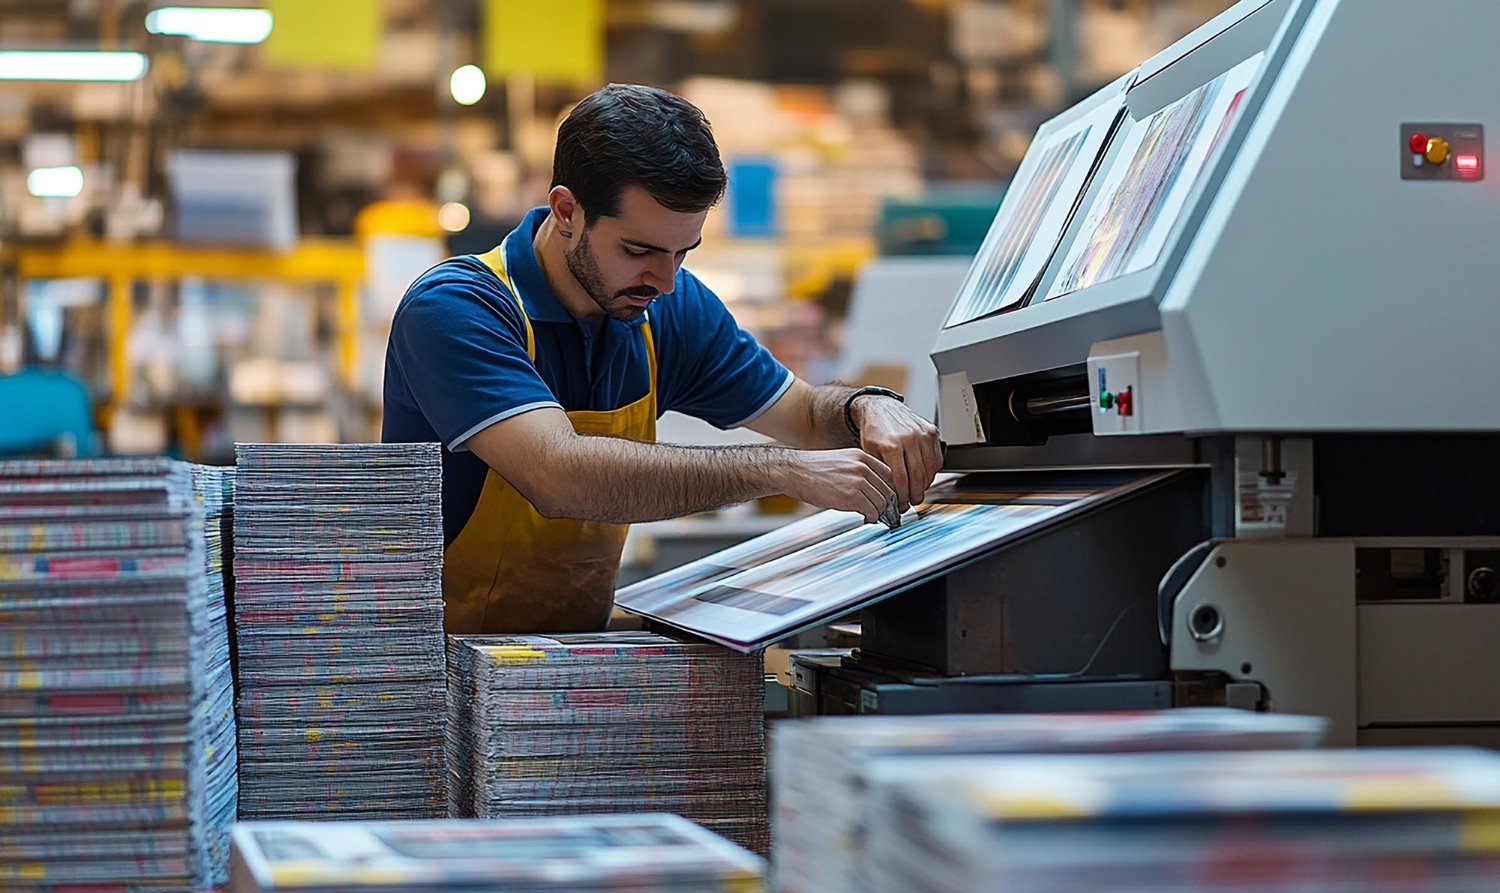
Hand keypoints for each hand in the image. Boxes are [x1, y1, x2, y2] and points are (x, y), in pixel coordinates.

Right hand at [774, 448, 897, 523]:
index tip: (888, 500)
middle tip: (885, 514)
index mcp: (862, 457)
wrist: (794, 472)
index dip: (890, 490)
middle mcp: (863, 467)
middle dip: (888, 505)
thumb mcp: (842, 462)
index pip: (889, 475)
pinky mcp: (851, 496)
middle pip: (889, 490)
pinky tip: (866, 519)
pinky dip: (871, 518)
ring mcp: (858, 481)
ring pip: (882, 502)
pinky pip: (872, 510)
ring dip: (880, 513)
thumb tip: (873, 490)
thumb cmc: (813, 470)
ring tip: (873, 517)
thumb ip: (859, 472)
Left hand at [852, 396, 941, 510]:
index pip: (901, 480)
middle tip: (911, 502)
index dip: (902, 496)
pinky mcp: (932, 432)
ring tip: (917, 492)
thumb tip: (889, 496)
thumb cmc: (873, 431)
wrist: (880, 408)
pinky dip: (932, 472)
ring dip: (925, 485)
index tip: (901, 505)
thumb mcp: (869, 453)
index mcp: (891, 445)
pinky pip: (936, 459)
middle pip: (918, 477)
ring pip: (930, 469)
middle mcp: (909, 438)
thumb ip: (881, 473)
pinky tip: (923, 477)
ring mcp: (922, 434)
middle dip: (915, 495)